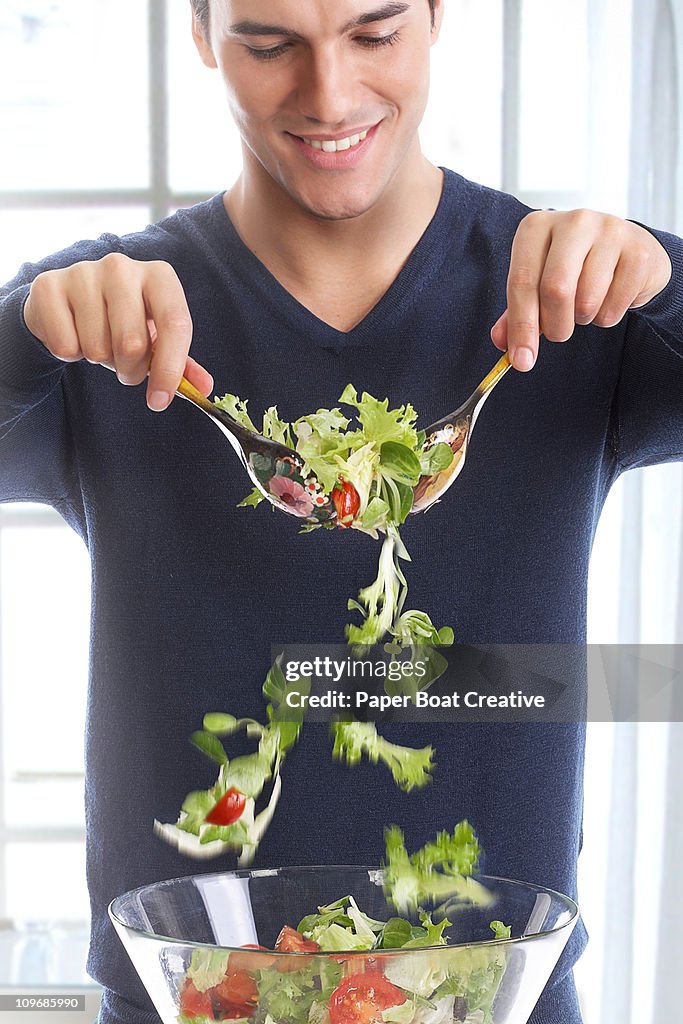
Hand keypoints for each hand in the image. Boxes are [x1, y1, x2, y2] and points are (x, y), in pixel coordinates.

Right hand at [23, 253, 212, 409]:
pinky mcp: (48, 286)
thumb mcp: (154, 338)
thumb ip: (180, 363)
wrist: (67, 302)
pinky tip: (74, 334)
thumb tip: (204, 389)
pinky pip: (65, 346)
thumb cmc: (120, 321)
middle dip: (130, 370)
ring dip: (100, 361)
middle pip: (132, 343)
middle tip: (126, 366)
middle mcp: (122, 266)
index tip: (161, 400)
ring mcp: (83, 272)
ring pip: (97, 348)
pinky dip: (71, 354)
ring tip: (99, 343)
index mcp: (158, 275)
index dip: (170, 369)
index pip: (175, 324)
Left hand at [490, 209, 672, 370]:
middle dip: (555, 326)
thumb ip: (518, 313)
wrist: (628, 253)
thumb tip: (501, 343)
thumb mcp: (539, 284)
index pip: (522, 281)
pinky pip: (615, 306)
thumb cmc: (575, 268)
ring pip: (587, 300)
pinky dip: (608, 316)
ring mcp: (610, 232)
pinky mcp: (639, 252)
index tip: (522, 360)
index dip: (521, 327)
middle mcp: (573, 222)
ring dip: (583, 319)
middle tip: (559, 334)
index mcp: (536, 227)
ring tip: (586, 305)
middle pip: (556, 289)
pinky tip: (610, 297)